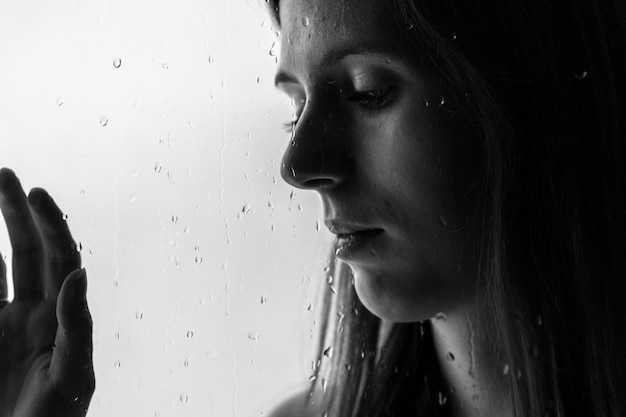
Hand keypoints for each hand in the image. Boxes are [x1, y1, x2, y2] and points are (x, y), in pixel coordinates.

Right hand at [0, 168, 93, 416]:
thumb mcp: (73, 375)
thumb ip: (77, 325)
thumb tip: (80, 272)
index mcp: (61, 317)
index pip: (61, 259)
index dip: (52, 225)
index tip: (37, 194)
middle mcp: (35, 312)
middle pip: (28, 251)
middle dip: (19, 213)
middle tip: (7, 174)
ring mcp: (5, 322)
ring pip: (0, 264)